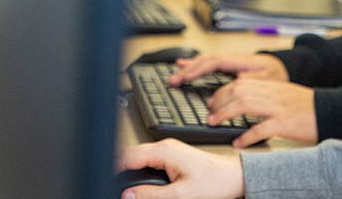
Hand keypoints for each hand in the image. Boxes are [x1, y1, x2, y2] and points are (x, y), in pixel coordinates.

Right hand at [118, 138, 244, 198]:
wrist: (233, 177)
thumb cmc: (214, 182)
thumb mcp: (181, 194)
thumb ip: (152, 195)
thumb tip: (129, 195)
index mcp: (165, 151)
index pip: (129, 157)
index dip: (115, 170)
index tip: (108, 182)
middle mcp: (165, 147)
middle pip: (131, 157)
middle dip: (123, 173)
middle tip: (119, 189)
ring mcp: (168, 150)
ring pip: (139, 160)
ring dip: (134, 174)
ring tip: (133, 190)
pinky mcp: (172, 156)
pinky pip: (149, 162)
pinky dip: (143, 173)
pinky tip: (145, 187)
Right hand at [169, 53, 288, 85]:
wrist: (283, 69)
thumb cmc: (277, 74)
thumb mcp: (270, 77)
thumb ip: (255, 77)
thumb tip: (239, 76)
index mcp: (240, 61)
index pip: (215, 62)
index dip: (199, 69)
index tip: (187, 77)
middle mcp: (231, 59)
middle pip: (205, 61)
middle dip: (188, 70)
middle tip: (173, 81)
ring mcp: (228, 63)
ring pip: (204, 61)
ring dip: (189, 68)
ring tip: (174, 76)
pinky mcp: (228, 68)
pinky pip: (208, 65)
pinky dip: (195, 66)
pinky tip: (184, 67)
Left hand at [206, 79, 317, 147]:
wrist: (331, 110)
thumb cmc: (308, 106)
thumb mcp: (285, 92)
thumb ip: (266, 92)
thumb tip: (243, 95)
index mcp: (272, 85)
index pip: (241, 83)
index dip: (223, 92)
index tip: (213, 101)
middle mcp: (273, 94)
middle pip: (239, 92)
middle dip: (220, 102)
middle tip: (210, 114)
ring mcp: (278, 108)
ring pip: (245, 105)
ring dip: (225, 114)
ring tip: (214, 123)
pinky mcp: (285, 123)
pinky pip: (262, 129)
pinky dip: (247, 136)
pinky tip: (238, 143)